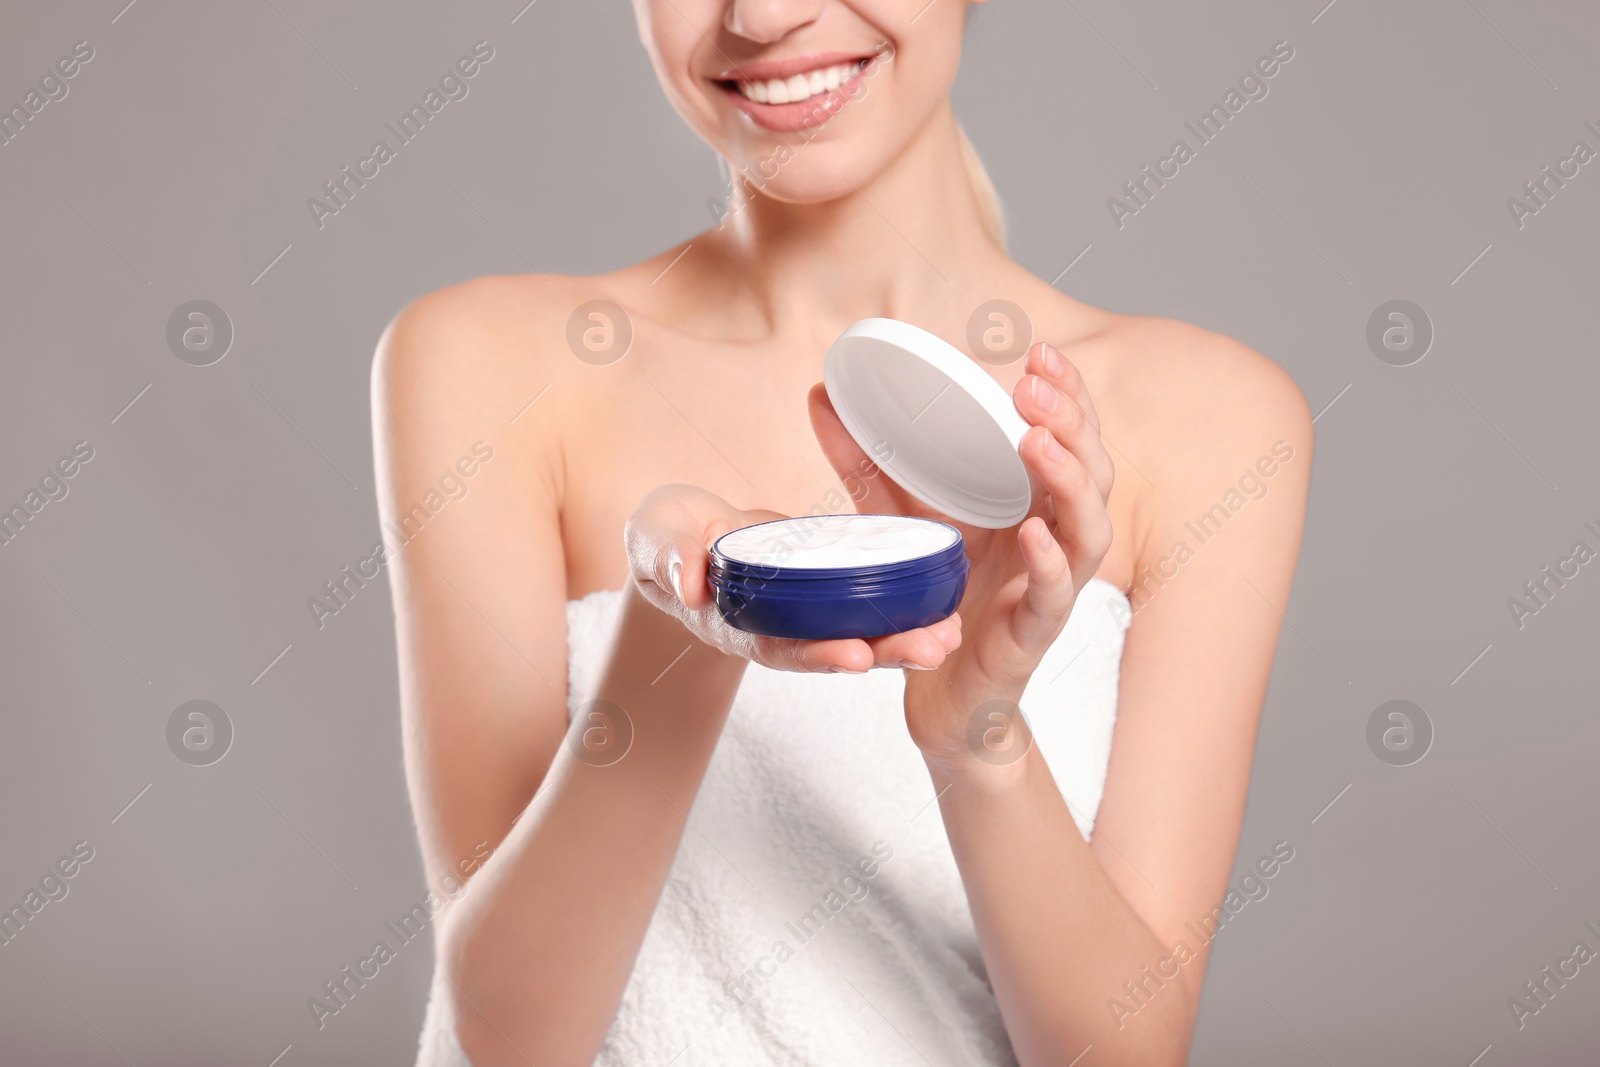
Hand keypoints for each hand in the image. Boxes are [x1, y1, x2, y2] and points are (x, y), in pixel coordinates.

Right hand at [625, 484, 962, 673]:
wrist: (681, 533)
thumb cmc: (664, 539)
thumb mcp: (653, 541)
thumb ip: (668, 558)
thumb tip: (689, 584)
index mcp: (733, 623)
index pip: (776, 647)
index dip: (813, 654)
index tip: (854, 657)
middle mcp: (774, 627)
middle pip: (830, 648)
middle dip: (880, 654)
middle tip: (929, 651)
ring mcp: (801, 610)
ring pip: (856, 629)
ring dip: (903, 637)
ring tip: (949, 635)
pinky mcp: (821, 587)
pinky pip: (863, 599)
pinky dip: (900, 603)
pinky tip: (943, 601)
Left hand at [807, 341, 1113, 762]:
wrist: (939, 691)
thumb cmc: (937, 597)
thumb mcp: (896, 518)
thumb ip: (865, 460)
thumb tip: (820, 392)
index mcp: (1033, 503)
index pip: (1067, 436)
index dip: (1065, 394)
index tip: (1038, 351)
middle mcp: (1055, 536)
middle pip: (1092, 471)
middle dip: (1072, 423)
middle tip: (1033, 388)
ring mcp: (1052, 583)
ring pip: (1089, 527)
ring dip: (1068, 481)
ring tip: (1034, 442)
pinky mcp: (1035, 630)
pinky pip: (1056, 592)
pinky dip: (1048, 560)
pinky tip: (1029, 532)